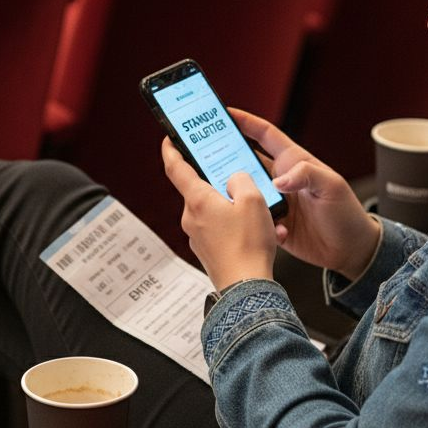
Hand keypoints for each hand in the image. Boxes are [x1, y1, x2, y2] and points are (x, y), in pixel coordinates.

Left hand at [161, 137, 276, 289]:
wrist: (246, 288)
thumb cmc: (248, 245)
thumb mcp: (253, 200)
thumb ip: (241, 180)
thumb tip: (234, 180)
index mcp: (197, 200)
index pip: (176, 168)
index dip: (171, 150)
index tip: (169, 139)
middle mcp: (191, 218)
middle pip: (200, 189)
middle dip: (219, 182)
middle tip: (236, 177)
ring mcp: (197, 236)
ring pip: (213, 210)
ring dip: (233, 207)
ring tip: (258, 212)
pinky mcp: (207, 251)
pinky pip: (219, 229)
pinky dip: (236, 226)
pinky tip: (256, 231)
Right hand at [230, 109, 380, 280]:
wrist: (350, 250)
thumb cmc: (346, 213)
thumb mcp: (331, 187)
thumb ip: (307, 175)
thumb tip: (279, 180)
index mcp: (294, 161)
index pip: (264, 134)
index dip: (244, 121)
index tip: (223, 113)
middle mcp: (280, 178)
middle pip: (245, 160)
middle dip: (223, 154)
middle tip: (202, 153)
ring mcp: (274, 200)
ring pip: (243, 189)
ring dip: (231, 191)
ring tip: (215, 191)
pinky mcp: (270, 221)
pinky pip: (250, 217)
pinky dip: (246, 219)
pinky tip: (244, 223)